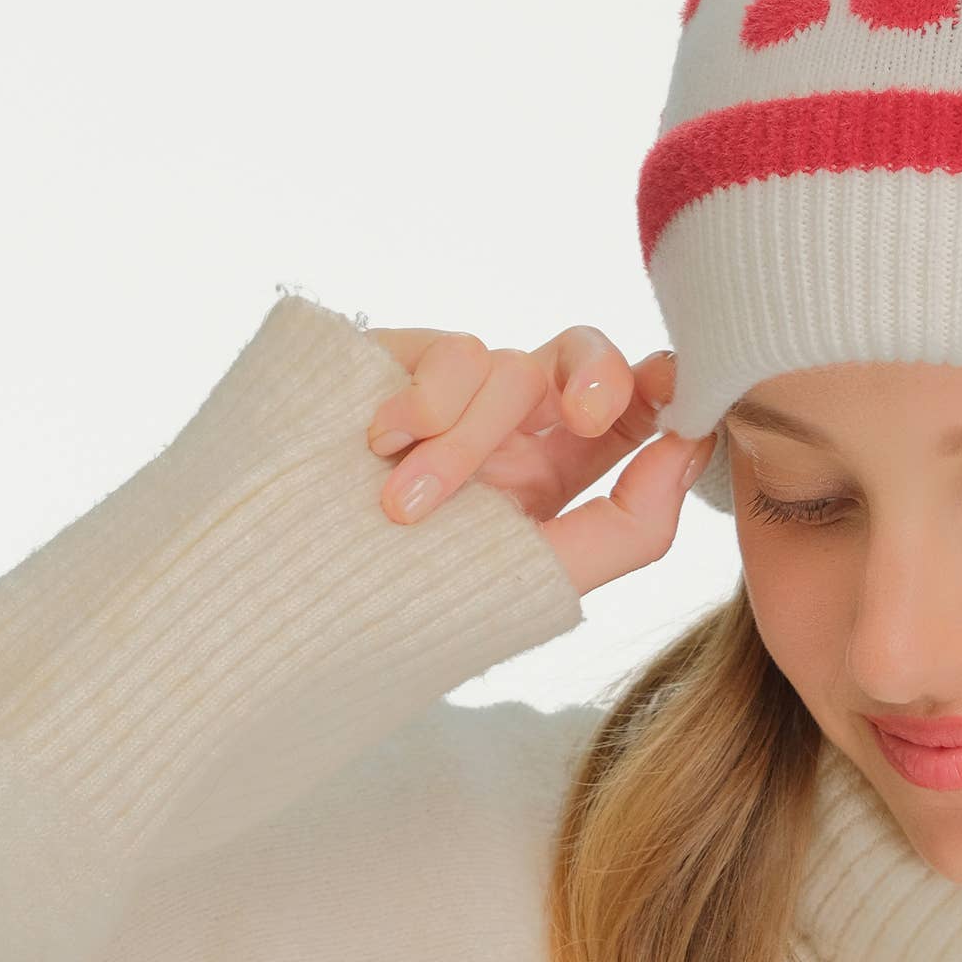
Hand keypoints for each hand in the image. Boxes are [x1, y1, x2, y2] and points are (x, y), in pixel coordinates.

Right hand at [360, 324, 714, 599]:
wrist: (267, 601)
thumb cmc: (399, 610)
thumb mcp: (537, 582)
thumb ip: (632, 525)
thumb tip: (694, 443)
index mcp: (551, 475)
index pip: (626, 409)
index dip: (660, 387)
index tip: (676, 399)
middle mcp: (506, 427)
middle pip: (581, 356)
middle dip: (596, 372)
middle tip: (585, 415)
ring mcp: (446, 394)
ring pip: (508, 365)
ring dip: (466, 440)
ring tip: (407, 507)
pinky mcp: (389, 363)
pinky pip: (448, 351)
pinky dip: (425, 401)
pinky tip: (380, 447)